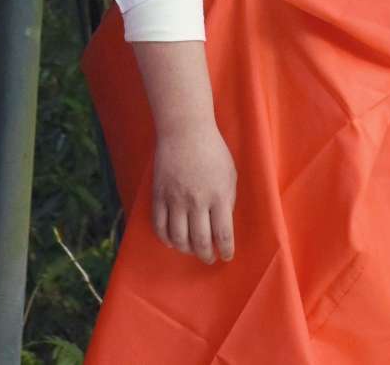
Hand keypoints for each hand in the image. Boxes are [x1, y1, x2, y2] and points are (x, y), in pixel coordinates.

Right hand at [152, 122, 236, 264]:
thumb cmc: (213, 151)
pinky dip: (165, 239)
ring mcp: (175, 199)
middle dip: (206, 255)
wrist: (184, 132)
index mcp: (219, 195)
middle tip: (209, 259)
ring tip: (191, 251)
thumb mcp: (230, 174)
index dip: (225, 250)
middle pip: (200, 241)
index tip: (226, 256)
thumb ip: (228, 200)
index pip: (223, 234)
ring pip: (178, 238)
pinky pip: (159, 226)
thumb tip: (223, 224)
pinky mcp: (159, 195)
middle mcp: (197, 201)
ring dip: (186, 250)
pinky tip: (172, 242)